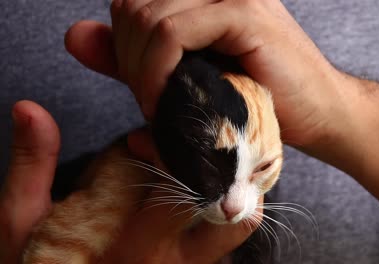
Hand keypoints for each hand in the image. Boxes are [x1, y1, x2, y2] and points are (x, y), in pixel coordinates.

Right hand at [0, 102, 258, 262]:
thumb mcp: (22, 224)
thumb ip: (32, 168)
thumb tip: (30, 108)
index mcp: (139, 250)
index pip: (185, 193)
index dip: (172, 154)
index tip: (141, 141)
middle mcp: (179, 262)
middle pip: (237, 214)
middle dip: (220, 170)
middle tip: (185, 146)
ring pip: (240, 224)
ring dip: (228, 185)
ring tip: (194, 162)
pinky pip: (229, 234)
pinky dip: (223, 202)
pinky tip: (196, 183)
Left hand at [66, 0, 346, 151]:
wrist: (319, 115)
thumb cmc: (257, 100)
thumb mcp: (185, 79)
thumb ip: (132, 56)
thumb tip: (75, 35)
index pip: (131, 1)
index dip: (122, 45)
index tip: (142, 87)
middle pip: (131, 5)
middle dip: (127, 61)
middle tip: (151, 101)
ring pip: (146, 16)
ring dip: (139, 72)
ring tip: (158, 108)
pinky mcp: (244, 12)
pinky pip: (172, 33)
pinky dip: (155, 72)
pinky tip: (163, 102)